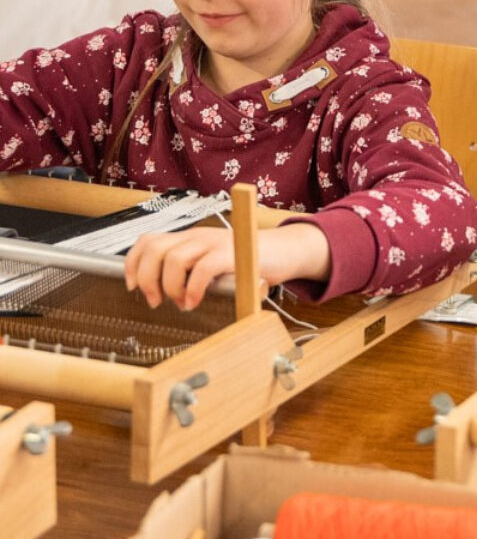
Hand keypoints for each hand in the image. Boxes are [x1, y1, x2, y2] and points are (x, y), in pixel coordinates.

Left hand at [124, 222, 331, 310]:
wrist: (284, 251)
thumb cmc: (249, 262)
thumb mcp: (213, 263)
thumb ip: (191, 271)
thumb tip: (164, 294)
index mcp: (190, 238)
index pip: (148, 240)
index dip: (132, 263)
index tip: (131, 286)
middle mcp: (198, 236)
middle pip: (154, 248)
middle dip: (146, 278)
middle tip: (155, 300)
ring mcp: (214, 242)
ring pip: (173, 259)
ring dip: (170, 287)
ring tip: (180, 302)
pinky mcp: (231, 253)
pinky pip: (202, 269)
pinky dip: (194, 289)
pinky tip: (196, 300)